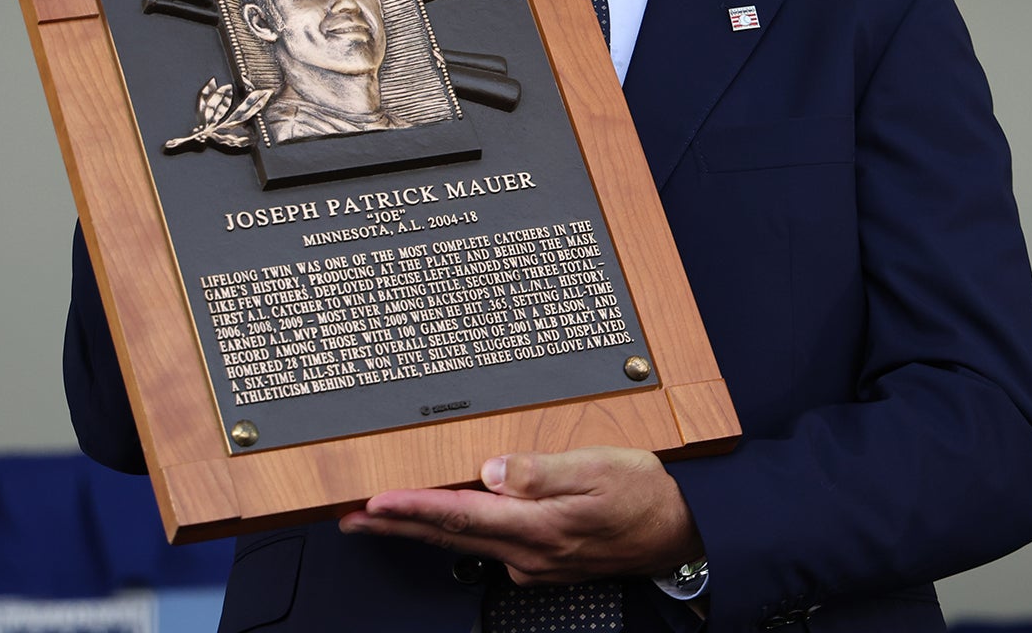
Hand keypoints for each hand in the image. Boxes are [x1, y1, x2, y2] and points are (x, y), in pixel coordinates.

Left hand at [338, 446, 703, 584]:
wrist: (681, 533)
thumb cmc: (646, 495)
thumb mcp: (600, 468)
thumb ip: (542, 471)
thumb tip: (492, 469)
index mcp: (539, 526)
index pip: (460, 514)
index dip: (411, 507)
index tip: (372, 500)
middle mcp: (529, 552)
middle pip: (449, 535)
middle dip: (396, 523)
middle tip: (350, 515)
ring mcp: (534, 562)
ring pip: (463, 543)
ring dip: (418, 529)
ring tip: (379, 517)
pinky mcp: (542, 563)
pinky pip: (487, 546)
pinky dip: (454, 533)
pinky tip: (443, 522)